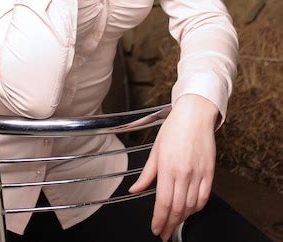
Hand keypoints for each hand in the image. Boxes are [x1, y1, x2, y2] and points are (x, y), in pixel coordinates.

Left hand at [129, 94, 217, 240]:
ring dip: (182, 218)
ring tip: (174, 223)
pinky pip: (204, 198)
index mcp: (167, 166)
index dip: (159, 220)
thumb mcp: (155, 149)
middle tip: (164, 233)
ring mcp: (198, 174)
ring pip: (191, 206)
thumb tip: (135, 188)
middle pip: (177, 208)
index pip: (163, 202)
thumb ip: (146, 173)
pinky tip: (190, 210)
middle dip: (169, 224)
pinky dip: (196, 208)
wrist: (195, 115)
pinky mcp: (210, 173)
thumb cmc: (174, 128)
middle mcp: (184, 172)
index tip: (156, 229)